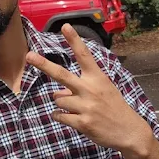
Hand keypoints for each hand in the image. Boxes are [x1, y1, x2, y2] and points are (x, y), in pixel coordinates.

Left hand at [26, 23, 153, 157]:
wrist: (130, 132)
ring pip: (58, 99)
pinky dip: (61, 116)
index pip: (84, 55)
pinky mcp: (82, 123)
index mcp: (97, 78)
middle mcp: (90, 89)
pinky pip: (59, 116)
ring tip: (78, 109)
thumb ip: (80, 88)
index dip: (74, 40)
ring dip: (62, 103)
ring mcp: (86, 107)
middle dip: (44, 64)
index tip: (65, 26)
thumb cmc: (114, 108)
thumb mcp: (103, 91)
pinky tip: (73, 118)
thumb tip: (57, 93)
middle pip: (62, 74)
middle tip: (28, 56)